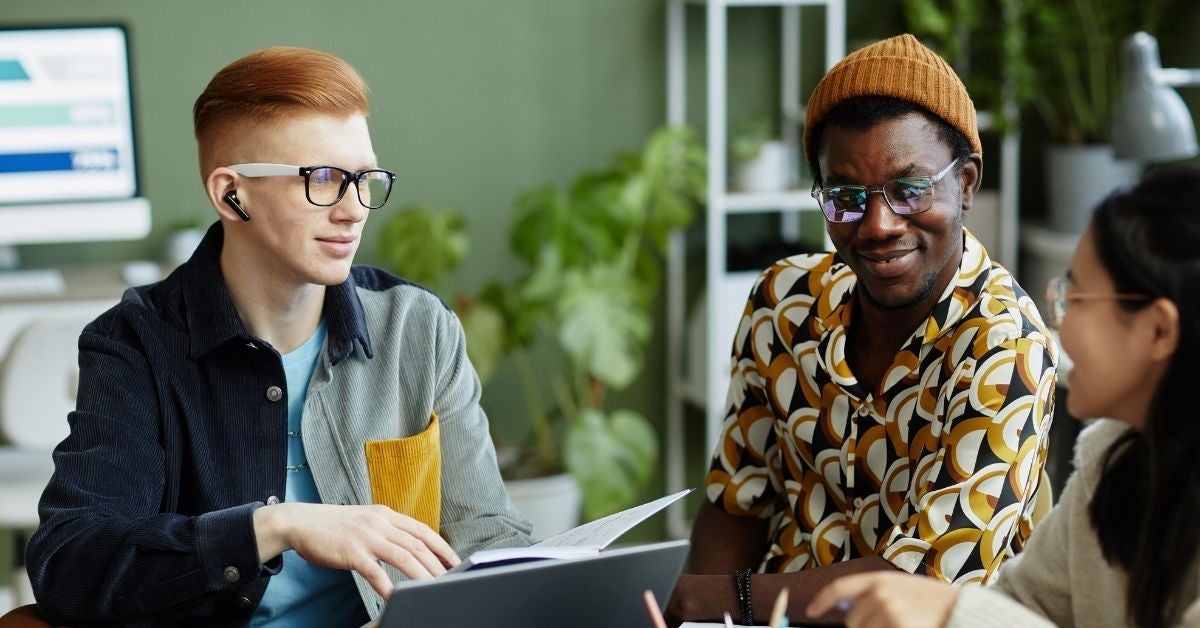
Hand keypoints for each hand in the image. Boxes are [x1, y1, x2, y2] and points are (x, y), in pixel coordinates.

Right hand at [254, 503, 459, 596]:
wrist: (301, 522)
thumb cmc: (333, 526)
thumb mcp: (366, 521)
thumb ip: (387, 531)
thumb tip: (408, 549)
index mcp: (386, 515)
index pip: (422, 530)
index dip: (441, 546)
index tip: (455, 561)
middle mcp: (380, 523)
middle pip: (417, 545)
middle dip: (437, 564)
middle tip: (451, 580)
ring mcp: (366, 537)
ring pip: (403, 556)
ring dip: (421, 575)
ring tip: (434, 589)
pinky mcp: (352, 552)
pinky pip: (375, 571)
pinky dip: (388, 586)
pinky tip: (396, 597)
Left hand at [806, 572, 958, 627]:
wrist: (961, 609)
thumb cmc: (930, 601)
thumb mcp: (899, 586)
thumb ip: (873, 593)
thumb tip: (843, 606)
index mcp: (879, 579)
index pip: (840, 587)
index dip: (822, 600)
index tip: (811, 611)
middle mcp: (880, 594)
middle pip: (852, 620)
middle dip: (863, 625)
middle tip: (888, 623)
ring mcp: (889, 613)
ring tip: (901, 624)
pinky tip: (905, 627)